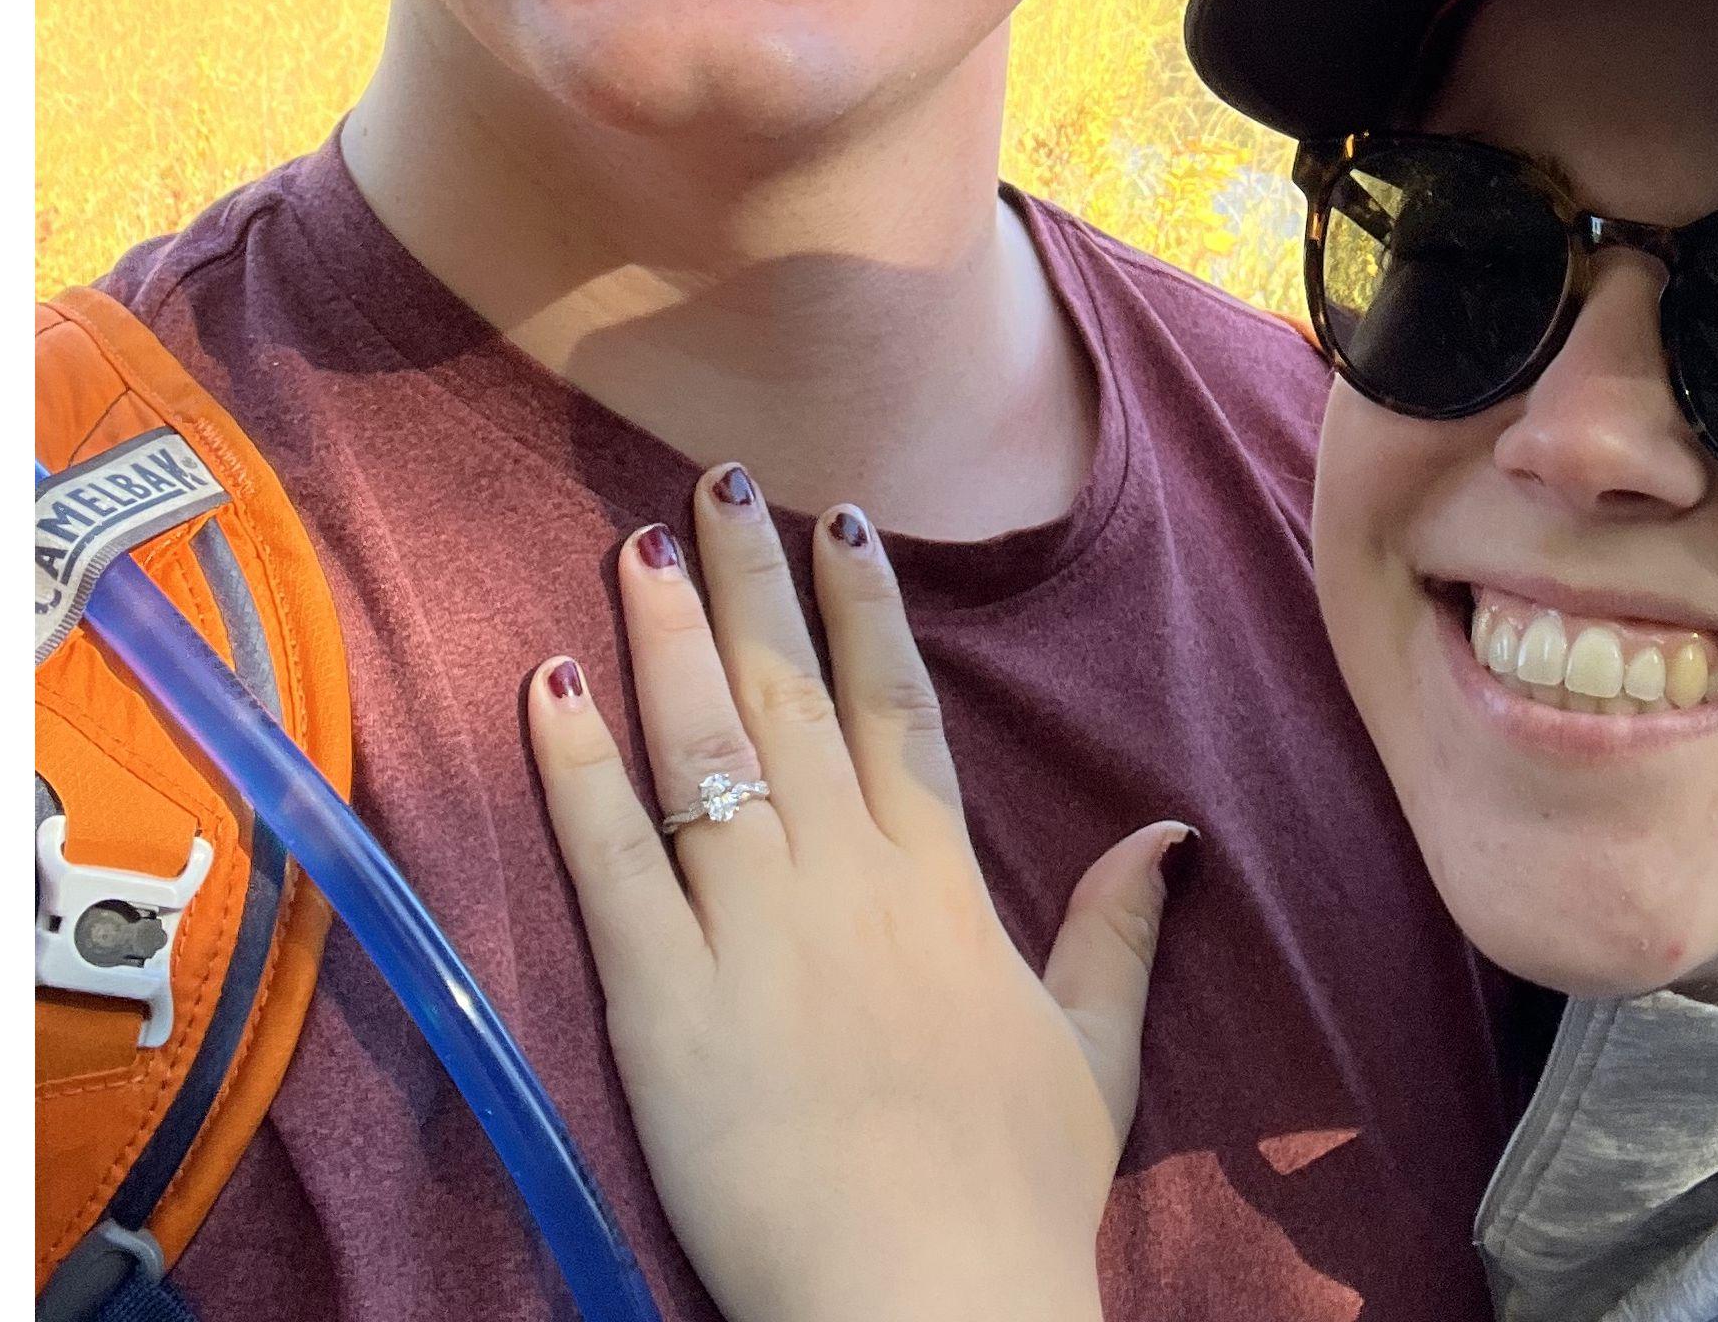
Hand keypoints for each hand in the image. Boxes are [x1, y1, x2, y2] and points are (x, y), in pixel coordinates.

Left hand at [528, 466, 1189, 1321]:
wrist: (931, 1307)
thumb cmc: (1015, 1198)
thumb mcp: (1095, 1055)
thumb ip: (1118, 932)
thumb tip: (1167, 831)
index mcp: (940, 884)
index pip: (898, 706)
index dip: (865, 605)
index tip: (838, 520)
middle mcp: (846, 877)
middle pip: (791, 694)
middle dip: (752, 578)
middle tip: (717, 478)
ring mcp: (753, 931)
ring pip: (702, 746)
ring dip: (666, 636)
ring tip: (638, 544)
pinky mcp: (665, 1003)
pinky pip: (614, 860)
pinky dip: (578, 766)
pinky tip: (550, 684)